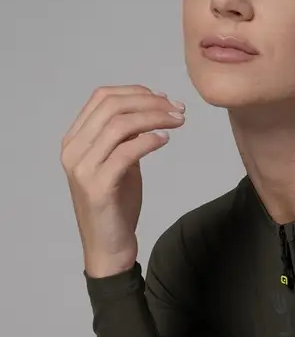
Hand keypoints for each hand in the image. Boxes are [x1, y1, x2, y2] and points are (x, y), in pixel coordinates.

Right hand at [60, 85, 185, 276]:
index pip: (102, 98)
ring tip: (178, 121)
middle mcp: (73, 150)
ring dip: (155, 118)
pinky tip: (165, 140)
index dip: (136, 92)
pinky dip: (149, 141)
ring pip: (120, 126)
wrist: (108, 245)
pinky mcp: (98, 187)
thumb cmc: (116, 204)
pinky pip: (126, 152)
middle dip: (150, 102)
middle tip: (178, 109)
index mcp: (75, 140)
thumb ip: (125, 138)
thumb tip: (149, 110)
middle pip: (112, 107)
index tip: (164, 98)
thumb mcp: (119, 163)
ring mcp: (83, 168)